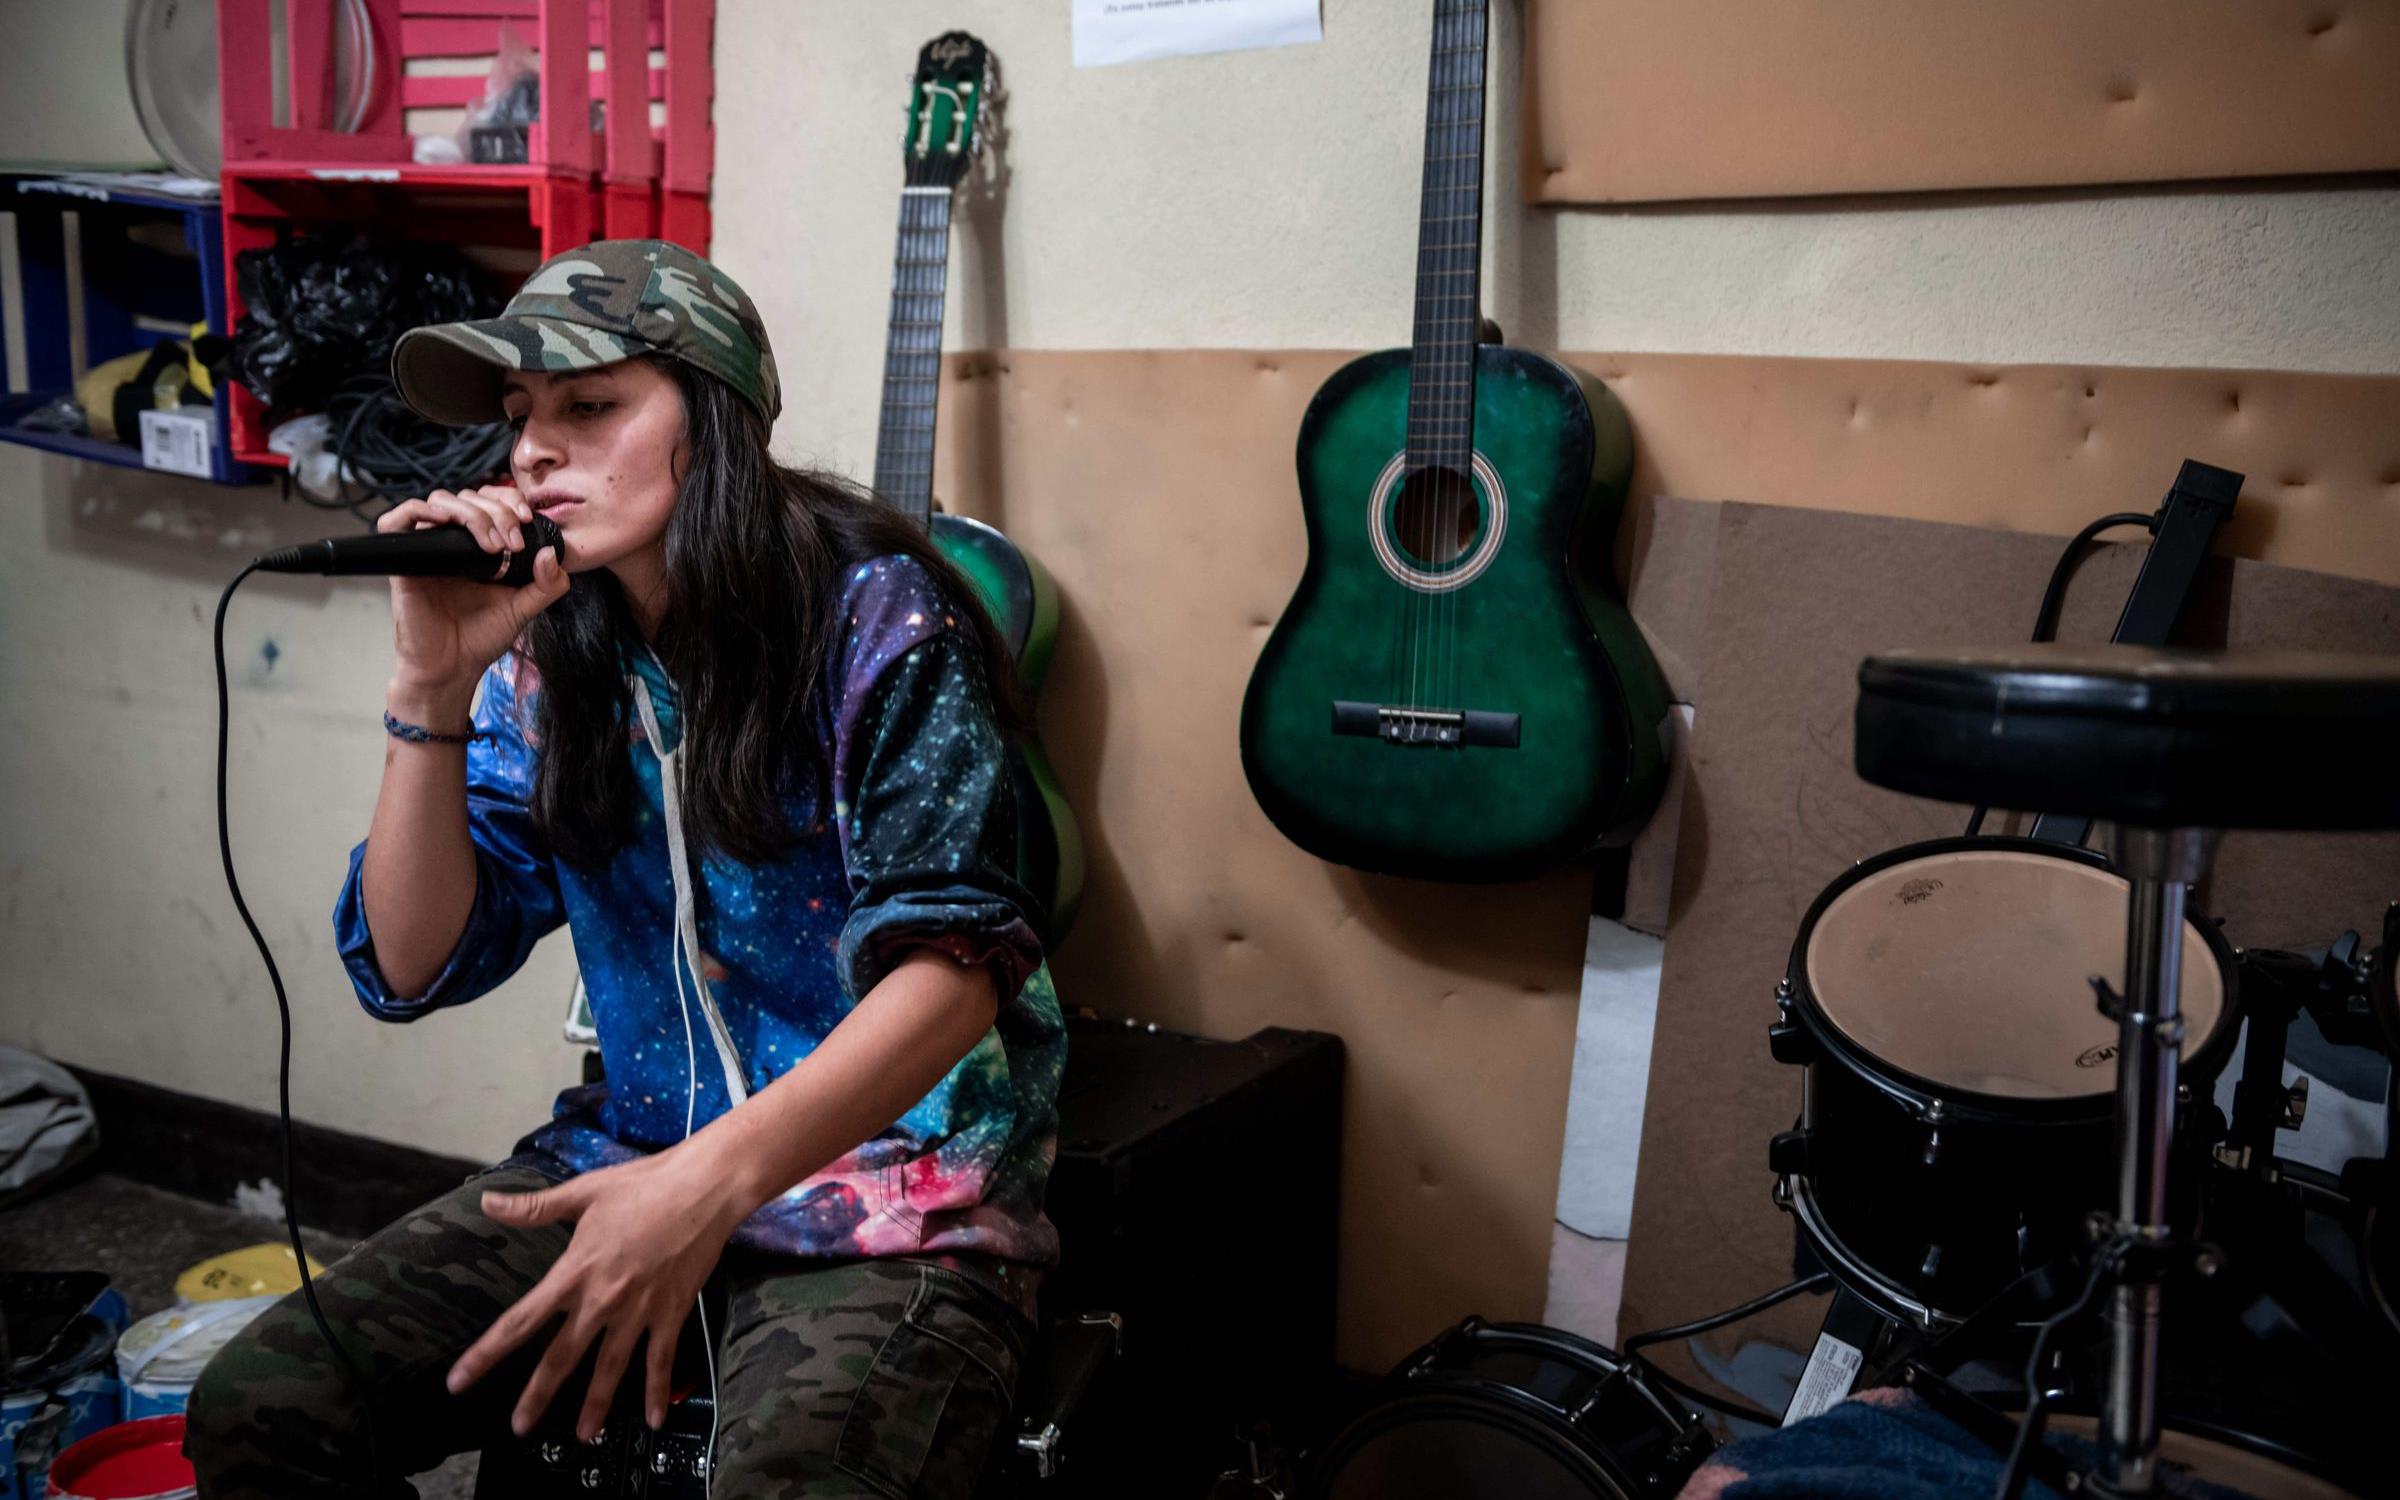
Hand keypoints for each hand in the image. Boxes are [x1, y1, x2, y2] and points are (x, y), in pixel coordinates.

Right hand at [379, 486, 570, 704]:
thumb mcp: (524, 608)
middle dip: (496, 512)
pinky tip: (443, 522)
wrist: (452, 668)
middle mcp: (451, 542)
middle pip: (467, 498)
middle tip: (511, 542)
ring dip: (469, 513)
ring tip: (491, 544)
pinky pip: (395, 522)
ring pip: (439, 502)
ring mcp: (426, 549)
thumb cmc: (480, 638)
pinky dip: (416, 511)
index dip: (508, 500)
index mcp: (478, 546)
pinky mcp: (402, 562)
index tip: (526, 519)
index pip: (489, 501)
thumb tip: (551, 553)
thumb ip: (547, 584)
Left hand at [446, 1147, 751, 1437]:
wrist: (704, 1188)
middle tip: (518, 1426)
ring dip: (594, 1405)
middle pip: (562, 1357)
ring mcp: (638, 1311)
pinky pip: (660, 1360)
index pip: (521, 1320)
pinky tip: (651, 1419)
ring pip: (610, 1369)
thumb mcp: (584, 1192)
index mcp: (575, 1271)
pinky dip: (655, 1391)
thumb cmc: (644, 1185)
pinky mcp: (670, 1313)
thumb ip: (534, 1208)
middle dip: (537, 1395)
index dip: (486, 1353)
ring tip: (582, 1435)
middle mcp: (602, 1299)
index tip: (459, 1380)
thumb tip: (489, 1205)